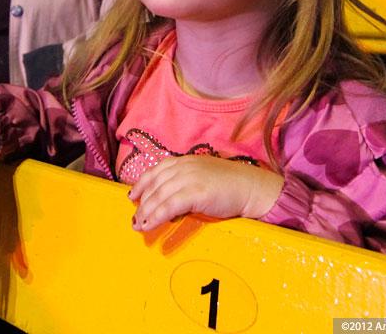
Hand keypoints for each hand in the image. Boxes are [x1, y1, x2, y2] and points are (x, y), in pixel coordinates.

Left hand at [127, 155, 283, 231]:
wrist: (252, 188)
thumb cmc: (232, 186)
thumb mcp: (204, 178)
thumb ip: (186, 185)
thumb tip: (171, 203)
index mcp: (185, 161)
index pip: (156, 171)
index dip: (142, 184)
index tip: (133, 196)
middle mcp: (184, 166)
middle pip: (154, 185)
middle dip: (142, 203)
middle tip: (135, 218)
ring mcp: (189, 178)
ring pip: (158, 196)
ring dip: (146, 212)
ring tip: (139, 226)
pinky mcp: (195, 193)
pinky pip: (168, 206)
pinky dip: (156, 217)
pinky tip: (149, 226)